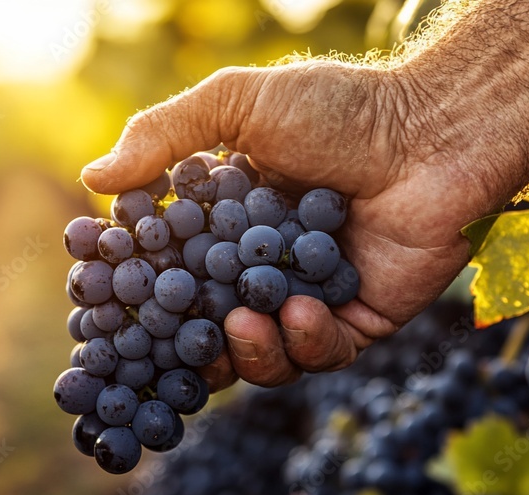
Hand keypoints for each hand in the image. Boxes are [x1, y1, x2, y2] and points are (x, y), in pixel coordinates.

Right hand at [81, 61, 484, 389]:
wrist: (436, 132)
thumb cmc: (340, 110)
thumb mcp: (239, 104)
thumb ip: (164, 135)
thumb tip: (92, 177)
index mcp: (231, 224)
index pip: (174, 271)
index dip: (143, 293)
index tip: (111, 305)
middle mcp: (266, 267)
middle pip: (211, 328)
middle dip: (187, 346)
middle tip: (170, 346)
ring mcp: (311, 299)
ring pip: (263, 356)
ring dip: (248, 351)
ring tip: (245, 325)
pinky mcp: (358, 322)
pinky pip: (321, 356)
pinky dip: (304, 342)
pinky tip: (300, 313)